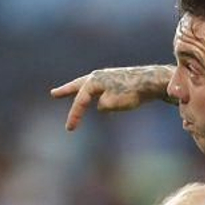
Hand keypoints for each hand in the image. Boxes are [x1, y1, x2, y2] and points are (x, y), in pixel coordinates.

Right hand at [51, 66, 174, 130]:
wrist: (151, 81)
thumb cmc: (132, 92)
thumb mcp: (113, 103)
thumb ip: (103, 105)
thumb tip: (102, 105)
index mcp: (94, 81)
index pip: (80, 100)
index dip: (74, 115)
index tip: (69, 129)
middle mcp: (98, 76)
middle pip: (78, 86)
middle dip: (66, 91)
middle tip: (53, 93)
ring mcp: (107, 77)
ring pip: (89, 86)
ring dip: (79, 90)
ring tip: (70, 93)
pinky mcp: (116, 80)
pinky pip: (101, 89)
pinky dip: (95, 94)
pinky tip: (97, 98)